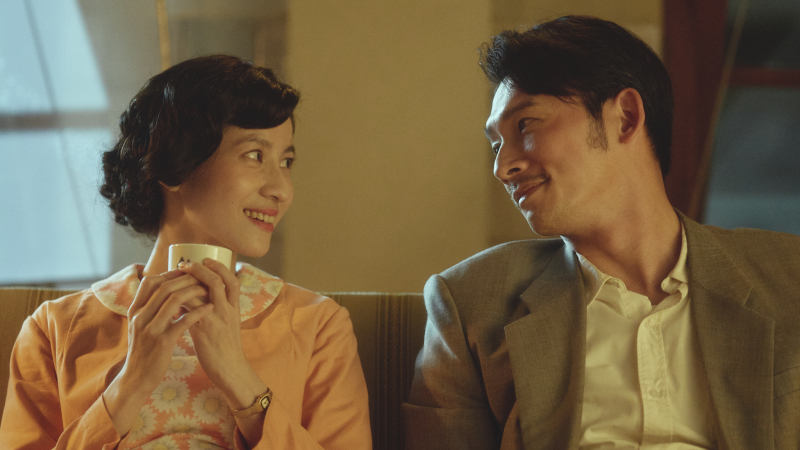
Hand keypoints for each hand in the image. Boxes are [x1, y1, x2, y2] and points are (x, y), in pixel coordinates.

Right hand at [103, 270, 213, 435]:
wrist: (136, 379)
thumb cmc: (143, 350)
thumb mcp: (140, 326)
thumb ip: (149, 308)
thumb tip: (164, 290)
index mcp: (135, 310)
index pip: (150, 281)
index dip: (170, 273)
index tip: (187, 271)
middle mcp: (140, 316)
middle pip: (164, 287)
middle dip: (186, 278)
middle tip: (203, 277)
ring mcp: (150, 329)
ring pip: (174, 300)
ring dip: (194, 291)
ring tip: (209, 289)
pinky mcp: (162, 342)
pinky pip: (183, 321)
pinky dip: (199, 312)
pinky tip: (210, 308)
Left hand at [180, 259, 270, 446]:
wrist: (230, 369)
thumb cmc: (226, 347)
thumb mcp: (228, 324)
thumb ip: (217, 309)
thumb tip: (198, 296)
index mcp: (235, 307)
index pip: (231, 279)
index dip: (219, 267)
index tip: (206, 259)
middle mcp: (228, 310)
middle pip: (217, 280)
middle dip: (200, 269)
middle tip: (185, 265)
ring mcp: (216, 319)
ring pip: (202, 293)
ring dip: (185, 284)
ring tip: (172, 280)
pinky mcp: (203, 330)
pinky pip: (189, 310)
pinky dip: (179, 302)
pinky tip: (168, 301)